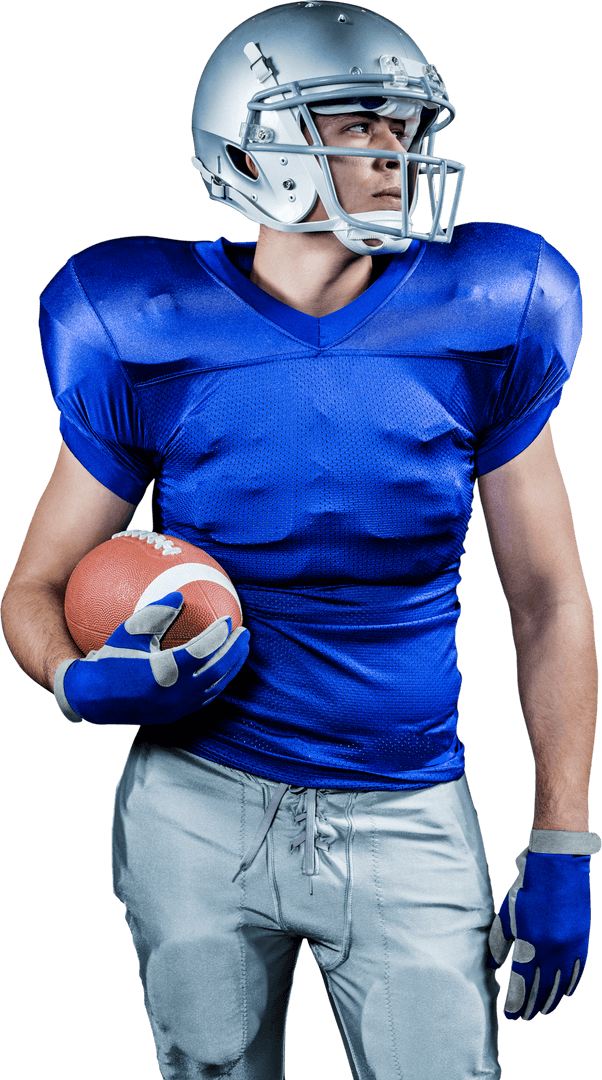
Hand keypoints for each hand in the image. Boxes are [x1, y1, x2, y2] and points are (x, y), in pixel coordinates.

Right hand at [54, 591, 249, 724]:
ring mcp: (178, 707)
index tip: (229, 619)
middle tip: (245, 633)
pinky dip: (219, 681)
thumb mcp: (130, 632)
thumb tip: (179, 595)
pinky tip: (223, 668)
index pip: (202, 651)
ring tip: (240, 649)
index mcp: (164, 672)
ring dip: (231, 667)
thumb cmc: (110, 659)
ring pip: (215, 687)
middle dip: (235, 651)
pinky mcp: (176, 714)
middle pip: (217, 671)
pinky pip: (206, 697)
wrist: (92, 697)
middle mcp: (175, 694)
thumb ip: (156, 613)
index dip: (219, 635)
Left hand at [488, 842, 595, 1019]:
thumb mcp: (507, 914)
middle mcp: (551, 951)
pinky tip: (565, 994)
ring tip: (541, 1011)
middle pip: (541, 988)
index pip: (521, 984)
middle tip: (524, 1017)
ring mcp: (569, 948)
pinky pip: (577, 972)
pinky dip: (570, 985)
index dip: (515, 1002)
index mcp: (530, 944)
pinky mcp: (581, 941)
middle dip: (531, 1005)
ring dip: (550, 1000)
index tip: (510, 1014)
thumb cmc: (527, 887)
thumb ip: (499, 941)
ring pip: (560, 984)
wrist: (557, 867)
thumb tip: (494, 964)